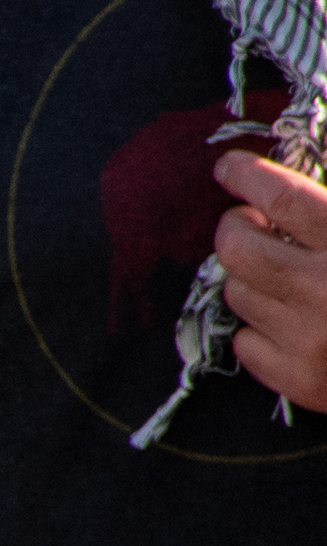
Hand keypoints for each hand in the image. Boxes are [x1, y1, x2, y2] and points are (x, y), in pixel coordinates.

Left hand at [216, 152, 326, 406]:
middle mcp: (323, 290)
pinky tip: (289, 317)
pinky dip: (259, 325)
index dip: (248, 176)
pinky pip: (245, 340)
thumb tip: (290, 189)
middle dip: (234, 227)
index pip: (284, 198)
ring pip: (238, 293)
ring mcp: (306, 339)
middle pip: (237, 248)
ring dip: (250, 276)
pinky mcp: (295, 378)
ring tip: (281, 271)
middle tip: (248, 221)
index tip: (228, 167)